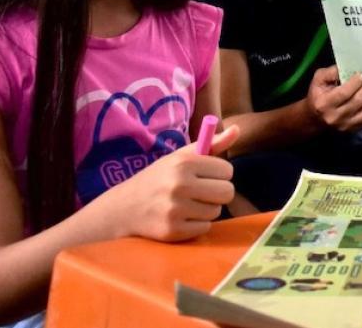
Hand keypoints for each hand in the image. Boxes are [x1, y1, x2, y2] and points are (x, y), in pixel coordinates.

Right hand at [100, 126, 238, 241]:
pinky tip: (181, 217)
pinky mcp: (173, 230)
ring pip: (216, 211)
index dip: (219, 174)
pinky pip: (204, 228)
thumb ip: (212, 144)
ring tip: (188, 204)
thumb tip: (237, 129)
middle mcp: (179, 185)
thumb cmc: (160, 177)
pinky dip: (197, 224)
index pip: (227, 170)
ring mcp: (175, 210)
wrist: (125, 207)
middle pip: (227, 192)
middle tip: (203, 191)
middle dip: (218, 192)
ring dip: (207, 209)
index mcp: (183, 163)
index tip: (206, 175)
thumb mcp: (181, 156)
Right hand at [305, 66, 361, 132]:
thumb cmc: (318, 94)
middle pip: (358, 101)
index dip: (355, 82)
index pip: (344, 93)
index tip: (361, 74)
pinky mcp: (353, 130)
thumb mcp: (319, 79)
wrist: (315, 117)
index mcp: (323, 104)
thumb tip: (349, 67)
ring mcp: (345, 126)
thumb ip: (332, 72)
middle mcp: (334, 117)